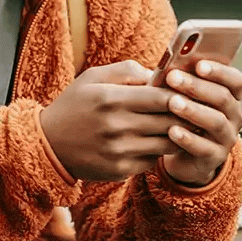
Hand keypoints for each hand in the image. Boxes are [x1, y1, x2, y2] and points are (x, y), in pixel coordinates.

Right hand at [39, 60, 179, 181]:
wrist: (49, 144)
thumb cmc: (74, 104)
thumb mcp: (92, 77)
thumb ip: (127, 70)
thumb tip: (159, 74)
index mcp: (110, 99)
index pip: (161, 97)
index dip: (180, 94)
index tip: (186, 91)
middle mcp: (116, 126)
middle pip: (169, 121)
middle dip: (185, 114)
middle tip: (192, 109)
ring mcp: (119, 151)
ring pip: (167, 143)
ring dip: (177, 134)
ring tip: (180, 125)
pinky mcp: (121, 170)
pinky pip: (153, 160)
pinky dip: (158, 150)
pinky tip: (156, 141)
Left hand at [159, 61, 241, 186]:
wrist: (182, 151)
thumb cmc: (182, 112)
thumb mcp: (184, 94)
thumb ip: (181, 80)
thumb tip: (167, 66)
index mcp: (231, 95)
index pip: (235, 80)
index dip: (219, 71)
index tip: (198, 65)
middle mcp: (235, 115)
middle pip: (223, 98)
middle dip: (196, 86)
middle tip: (172, 77)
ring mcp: (227, 137)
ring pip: (216, 122)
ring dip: (193, 110)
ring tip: (173, 103)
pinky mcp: (215, 158)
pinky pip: (204, 148)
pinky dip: (188, 138)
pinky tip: (172, 131)